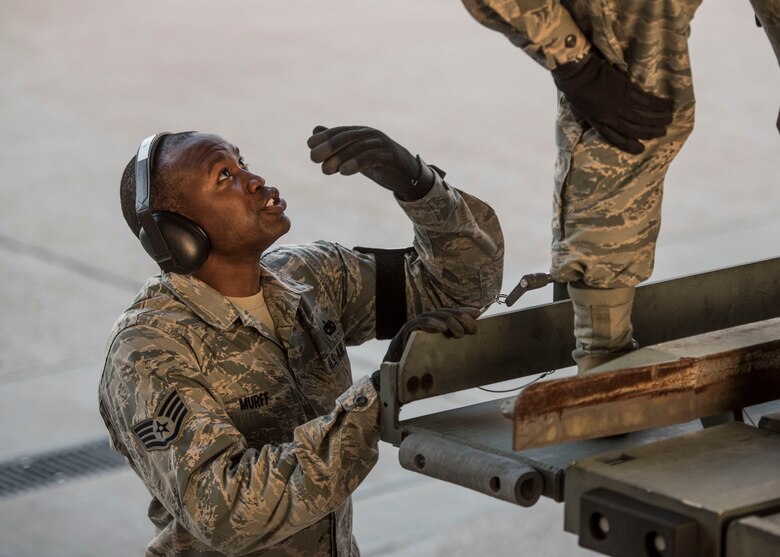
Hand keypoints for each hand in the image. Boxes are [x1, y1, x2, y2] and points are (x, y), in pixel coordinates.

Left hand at [307, 125, 433, 200]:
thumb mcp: (355, 155)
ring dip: (339, 158)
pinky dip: (356, 163)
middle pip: (346, 137)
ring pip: (357, 148)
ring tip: (326, 170)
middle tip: (313, 158)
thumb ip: (337, 146)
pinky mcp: (389, 156)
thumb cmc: (377, 164)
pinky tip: (344, 172)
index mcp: (360, 133)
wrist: (406, 175)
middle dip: (328, 147)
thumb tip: (314, 133)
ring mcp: (381, 144)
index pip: (339, 132)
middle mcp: (370, 134)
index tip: (310, 146)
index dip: (324, 137)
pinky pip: (371, 157)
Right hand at [371, 307, 479, 391]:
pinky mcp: (405, 332)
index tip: (478, 314)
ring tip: (459, 332)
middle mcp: (424, 323)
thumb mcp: (441, 357)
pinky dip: (431, 324)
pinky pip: (418, 323)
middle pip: (444, 312)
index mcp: (434, 326)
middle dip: (460, 317)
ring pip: (433, 315)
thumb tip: (471, 343)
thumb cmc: (420, 368)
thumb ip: (452, 349)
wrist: (396, 378)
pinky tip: (442, 328)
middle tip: (472, 328)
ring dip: (449, 321)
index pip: (450, 313)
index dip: (463, 311)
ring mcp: (415, 326)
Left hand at [552, 50, 673, 153]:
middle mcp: (612, 117)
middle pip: (635, 129)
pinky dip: (658, 104)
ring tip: (669, 120)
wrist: (577, 73)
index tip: (640, 149)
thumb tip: (603, 122)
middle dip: (650, 132)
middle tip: (663, 132)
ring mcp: (621, 104)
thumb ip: (595, 118)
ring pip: (644, 116)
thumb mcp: (581, 111)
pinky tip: (667, 105)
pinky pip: (647, 100)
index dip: (629, 145)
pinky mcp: (627, 90)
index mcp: (599, 123)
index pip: (616, 139)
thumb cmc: (575, 90)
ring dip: (658, 119)